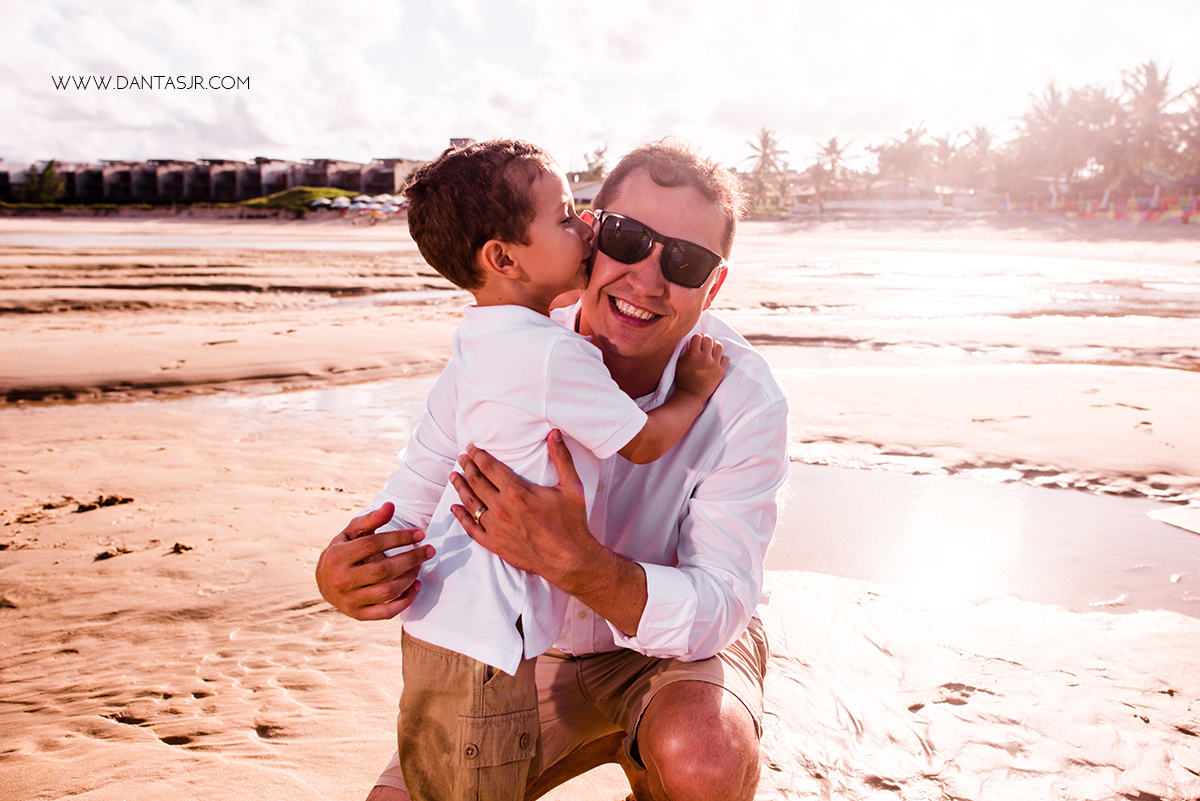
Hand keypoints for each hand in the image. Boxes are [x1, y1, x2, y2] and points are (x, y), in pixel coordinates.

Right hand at [314, 502, 434, 620]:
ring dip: (410, 578)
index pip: (373, 545)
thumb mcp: (352, 532)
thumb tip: (391, 506)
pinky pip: (387, 612)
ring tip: (420, 565)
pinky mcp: (359, 615)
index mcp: (337, 556)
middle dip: (411, 558)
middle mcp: (341, 581)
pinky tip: (416, 586)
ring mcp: (350, 600)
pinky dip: (406, 601)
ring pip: (388, 592)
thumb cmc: (343, 551)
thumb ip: (371, 519)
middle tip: (429, 550)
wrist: (324, 582)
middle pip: (383, 570)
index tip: (420, 533)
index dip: (399, 538)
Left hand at [448, 431, 591, 579]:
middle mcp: (502, 508)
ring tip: (454, 476)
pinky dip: (461, 517)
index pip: (489, 467)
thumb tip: (554, 433)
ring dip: (461, 487)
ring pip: (470, 503)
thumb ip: (562, 458)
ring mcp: (496, 527)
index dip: (478, 455)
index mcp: (517, 491)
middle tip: (462, 458)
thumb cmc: (572, 523)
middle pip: (477, 482)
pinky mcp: (495, 544)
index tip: (471, 448)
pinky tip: (455, 508)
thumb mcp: (571, 486)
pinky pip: (471, 529)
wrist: (570, 559)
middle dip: (467, 467)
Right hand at [674, 333, 727, 398]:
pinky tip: (716, 360)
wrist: (692, 395)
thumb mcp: (680, 363)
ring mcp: (714, 364)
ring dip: (714, 346)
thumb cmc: (683, 379)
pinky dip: (721, 357)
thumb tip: (693, 343)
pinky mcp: (721, 371)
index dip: (696, 338)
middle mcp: (705, 358)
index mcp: (693, 354)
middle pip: (709, 339)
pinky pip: (725, 357)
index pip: (698, 337)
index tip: (696, 341)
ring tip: (711, 350)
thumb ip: (687, 352)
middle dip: (706, 339)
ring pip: (719, 346)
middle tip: (704, 343)